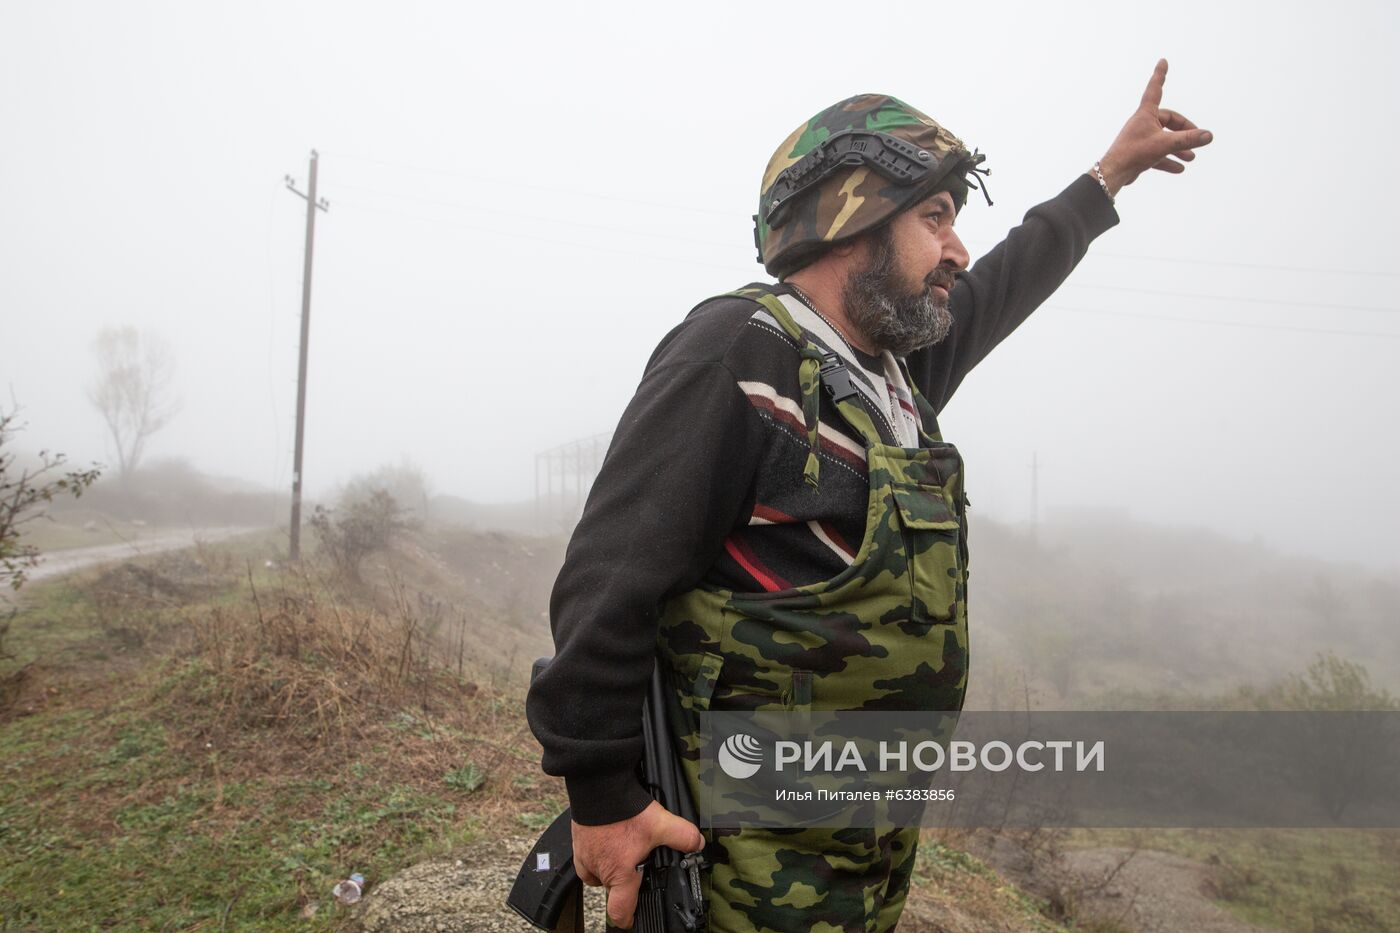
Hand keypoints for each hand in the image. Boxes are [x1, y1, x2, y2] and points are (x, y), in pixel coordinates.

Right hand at [572, 800, 704, 928]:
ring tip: (624, 851)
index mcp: (619, 873)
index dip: (628, 918)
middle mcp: (599, 869)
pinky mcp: (577, 842)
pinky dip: (598, 853)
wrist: (598, 787)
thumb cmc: (622, 810)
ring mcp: (584, 856)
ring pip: (598, 874)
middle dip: (624, 882)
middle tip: (637, 866)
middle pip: (612, 888)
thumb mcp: (660, 824)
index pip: (619, 910)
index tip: (632, 918)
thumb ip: (683, 836)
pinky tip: (609, 839)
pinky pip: (587, 858)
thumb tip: (697, 844)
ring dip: (610, 868)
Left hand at [1095, 59, 1212, 196]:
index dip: (1160, 75)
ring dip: (1178, 148)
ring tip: (1191, 157)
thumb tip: (1208, 135)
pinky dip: (1168, 160)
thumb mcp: (1164, 144)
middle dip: (1184, 132)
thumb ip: (1187, 139)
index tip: (1162, 62)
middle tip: (1197, 140)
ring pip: (1164, 140)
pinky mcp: (1138, 153)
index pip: (1155, 89)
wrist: (1112, 174)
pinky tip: (1179, 169)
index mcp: (1145, 114)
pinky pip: (1157, 154)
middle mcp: (1142, 123)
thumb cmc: (1133, 154)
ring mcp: (1140, 138)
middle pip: (1168, 122)